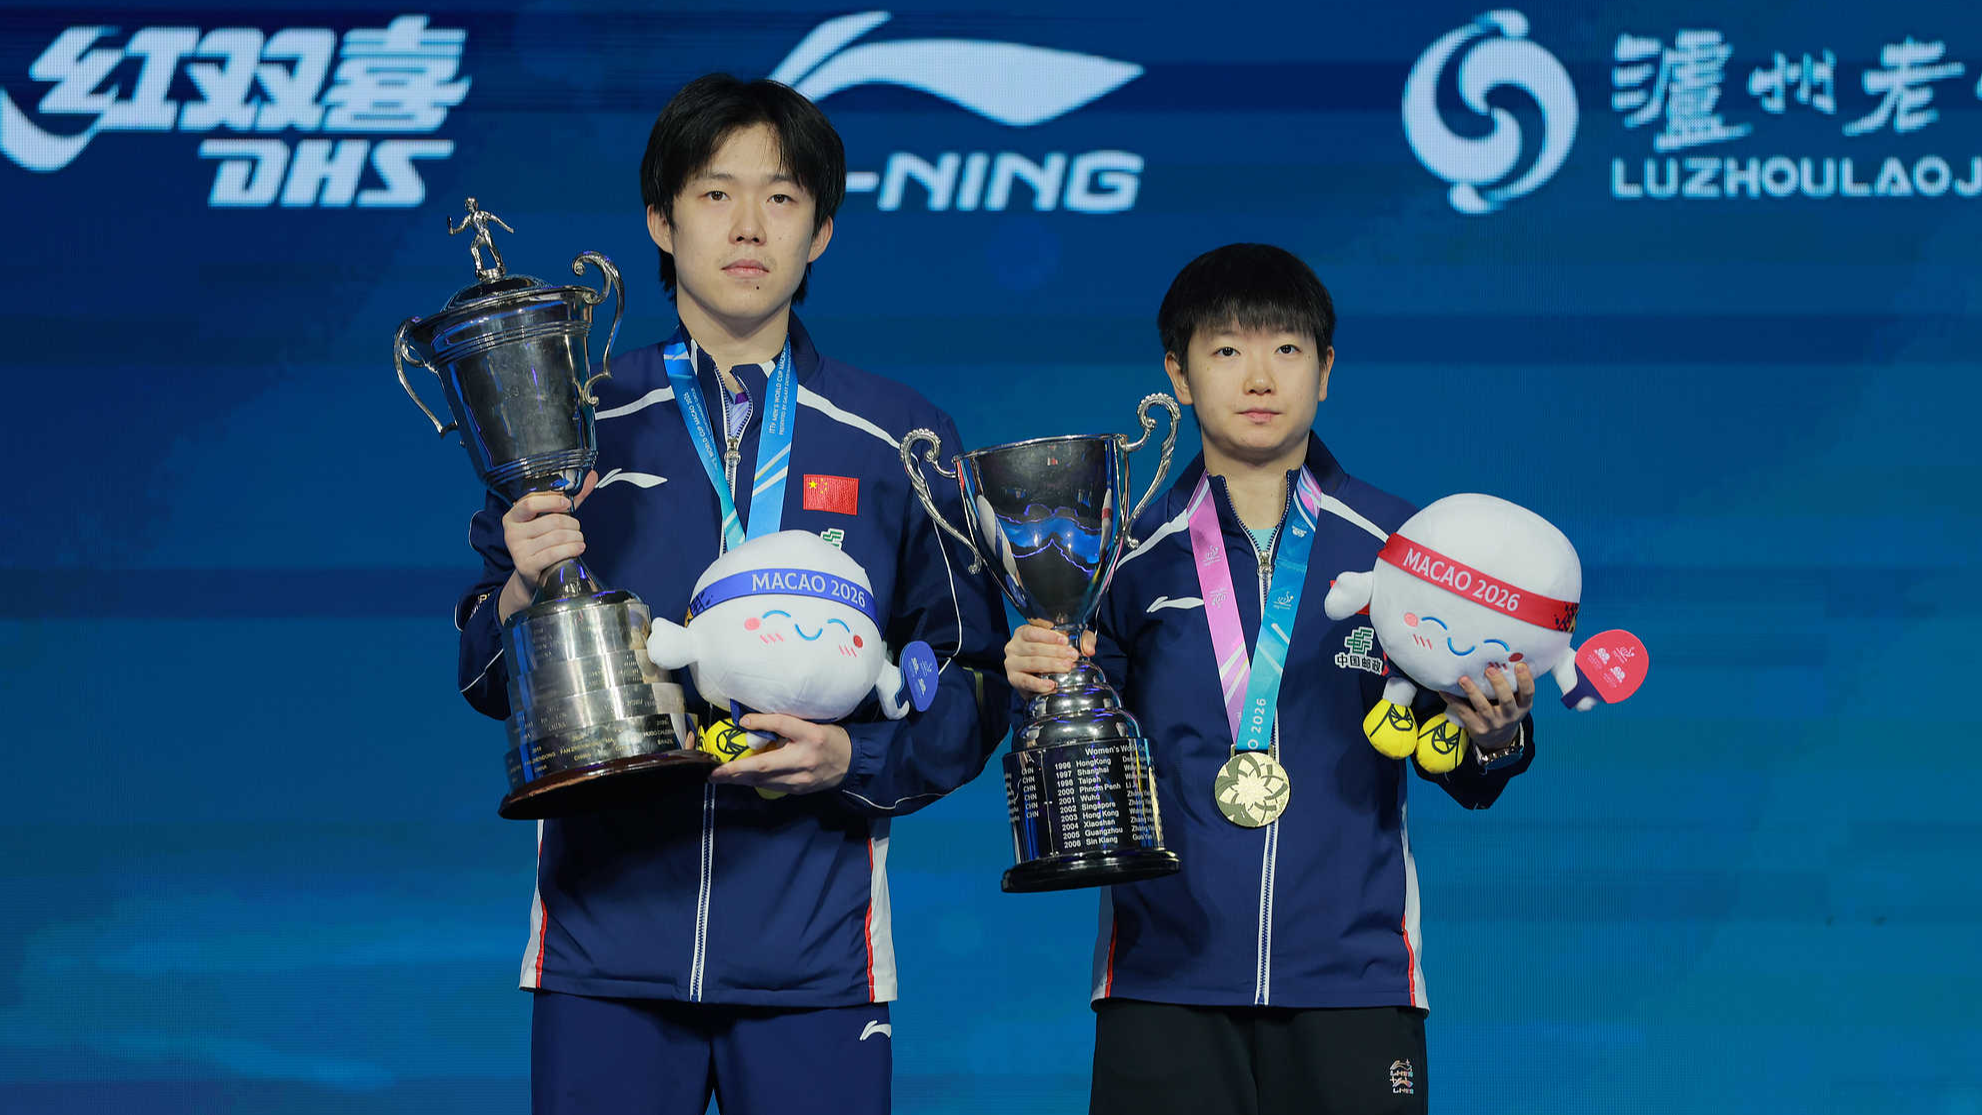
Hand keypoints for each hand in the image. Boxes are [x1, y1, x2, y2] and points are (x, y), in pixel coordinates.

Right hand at [497, 470, 596, 620]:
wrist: (532, 574)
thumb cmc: (543, 541)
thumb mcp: (553, 518)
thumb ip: (571, 498)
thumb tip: (592, 475)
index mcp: (513, 516)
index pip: (530, 502)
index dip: (551, 501)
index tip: (567, 503)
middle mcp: (511, 532)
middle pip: (550, 521)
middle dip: (572, 524)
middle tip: (577, 528)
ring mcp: (517, 550)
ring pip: (555, 537)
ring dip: (575, 537)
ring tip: (579, 539)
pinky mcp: (526, 566)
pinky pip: (553, 553)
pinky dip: (571, 549)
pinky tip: (579, 548)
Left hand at [713, 714, 852, 794]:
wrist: (852, 763)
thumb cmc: (829, 739)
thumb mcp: (811, 725)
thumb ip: (783, 724)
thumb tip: (749, 723)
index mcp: (811, 737)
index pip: (782, 725)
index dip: (761, 723)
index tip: (742, 722)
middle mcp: (804, 760)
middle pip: (764, 765)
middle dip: (735, 770)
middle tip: (714, 773)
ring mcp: (801, 779)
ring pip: (764, 780)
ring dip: (740, 779)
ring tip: (720, 777)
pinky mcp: (799, 790)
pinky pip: (772, 786)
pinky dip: (754, 782)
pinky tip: (741, 779)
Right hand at [1005, 618, 1095, 694]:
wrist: (1039, 676)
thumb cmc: (1052, 654)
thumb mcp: (1068, 642)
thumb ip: (1082, 640)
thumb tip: (1090, 649)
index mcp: (1023, 633)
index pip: (1033, 631)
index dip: (1049, 636)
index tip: (1065, 641)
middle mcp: (1013, 646)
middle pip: (1034, 648)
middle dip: (1055, 652)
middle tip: (1072, 657)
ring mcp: (1011, 663)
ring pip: (1032, 663)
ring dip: (1051, 665)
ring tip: (1067, 668)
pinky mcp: (1013, 679)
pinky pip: (1025, 681)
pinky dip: (1038, 684)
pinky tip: (1051, 684)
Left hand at [1442, 662, 1533, 748]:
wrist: (1499, 740)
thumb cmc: (1506, 711)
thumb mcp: (1516, 702)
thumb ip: (1512, 685)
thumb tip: (1505, 655)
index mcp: (1522, 706)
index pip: (1528, 693)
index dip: (1525, 679)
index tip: (1520, 665)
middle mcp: (1510, 715)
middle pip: (1506, 700)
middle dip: (1498, 684)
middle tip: (1489, 669)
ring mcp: (1493, 723)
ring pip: (1482, 707)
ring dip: (1472, 691)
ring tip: (1463, 679)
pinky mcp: (1477, 728)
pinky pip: (1464, 712)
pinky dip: (1453, 700)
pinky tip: (1444, 690)